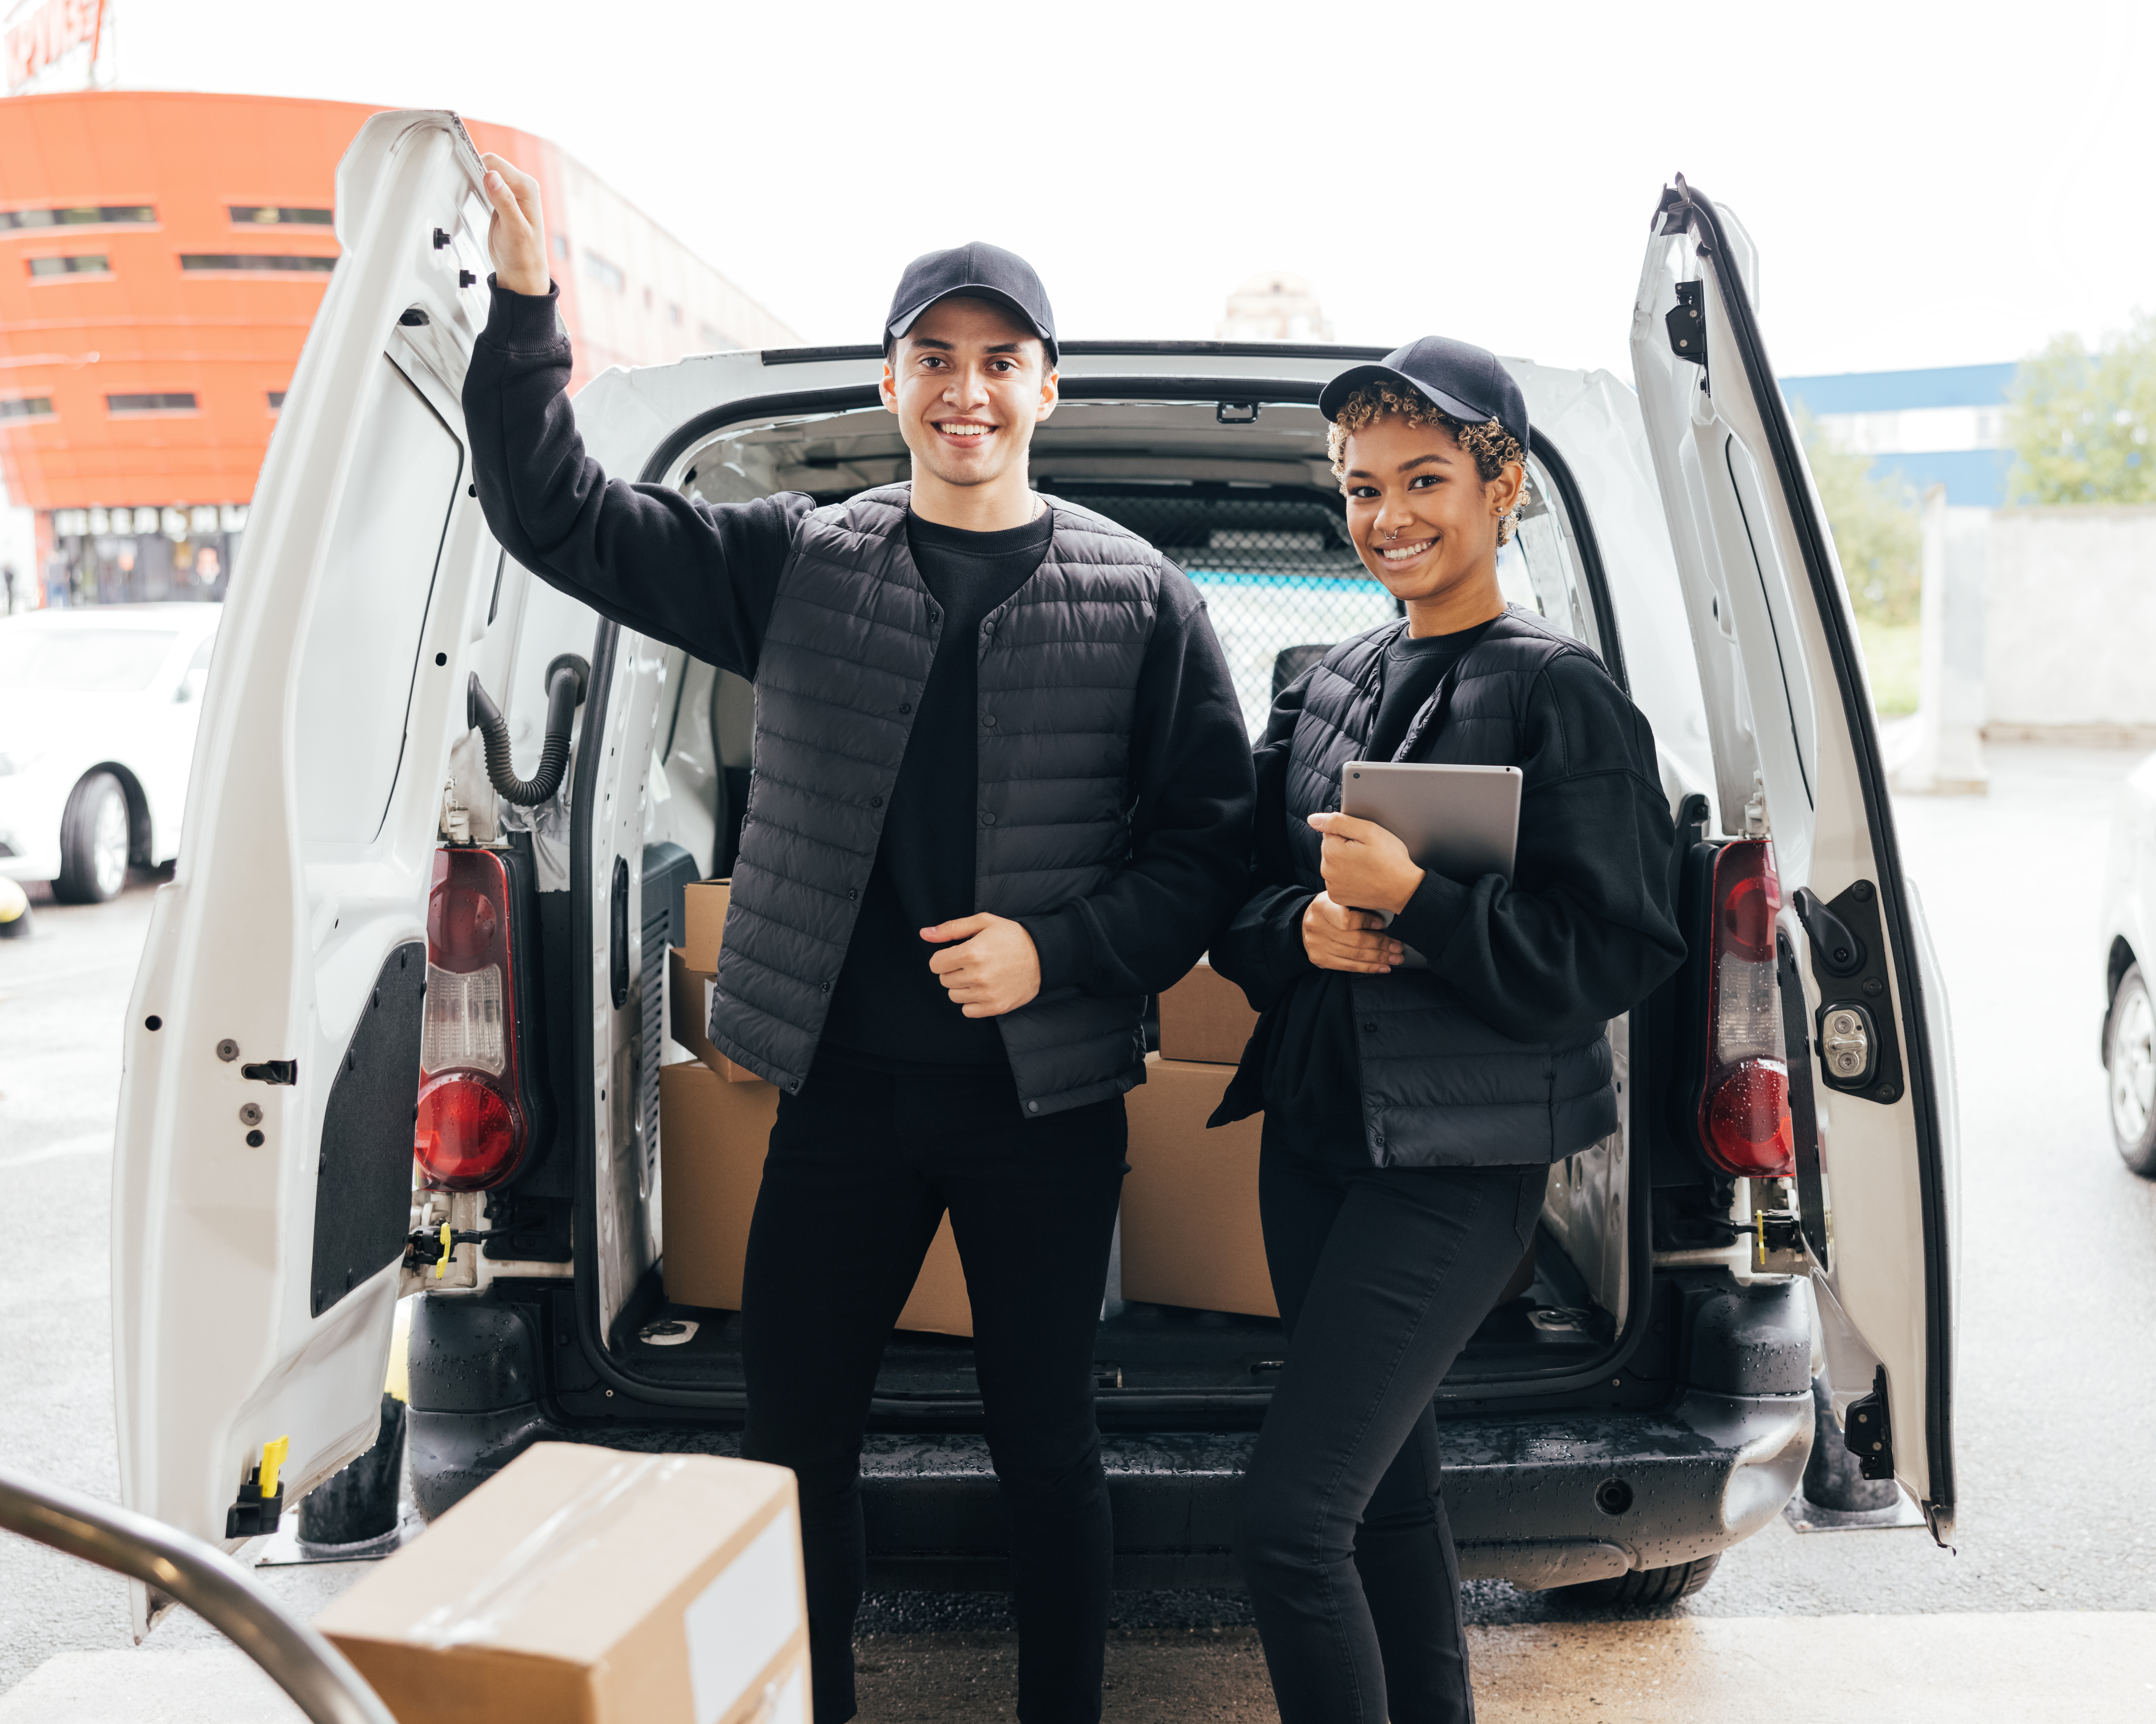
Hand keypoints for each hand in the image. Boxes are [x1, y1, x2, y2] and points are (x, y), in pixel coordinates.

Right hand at [479, 154, 548, 296]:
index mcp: (527, 188)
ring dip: (474, 180)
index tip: (466, 178)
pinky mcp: (501, 201)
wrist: (521, 273)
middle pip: (489, 165)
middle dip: (475, 172)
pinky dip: (476, 188)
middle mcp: (521, 187)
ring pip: (486, 174)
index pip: (495, 163)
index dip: (477, 167)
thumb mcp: (514, 229)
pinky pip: (485, 185)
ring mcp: (511, 193)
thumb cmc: (523, 255)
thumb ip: (504, 202)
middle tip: (468, 191)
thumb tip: (491, 176)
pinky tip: (473, 198)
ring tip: (470, 195)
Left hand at [923, 914, 1041, 1016]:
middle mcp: (977, 975)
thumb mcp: (983, 922)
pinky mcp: (996, 1007)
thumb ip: (951, 928)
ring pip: (953, 996)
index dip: (943, 958)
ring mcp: (987, 994)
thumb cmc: (1012, 937)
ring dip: (962, 986)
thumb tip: (924, 934)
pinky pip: (967, 1011)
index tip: (956, 955)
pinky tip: (983, 989)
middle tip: (971, 963)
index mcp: (972, 953)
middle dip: (953, 970)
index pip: (935, 965)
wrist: (1044, 956)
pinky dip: (972, 1001)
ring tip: (979, 975)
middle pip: (944, 980)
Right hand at [1301, 892, 1404, 973]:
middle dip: (1381, 944)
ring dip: (1379, 958)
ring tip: (1395, 958)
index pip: (1347, 920)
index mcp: (1322, 907)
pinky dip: (1368, 968)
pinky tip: (1382, 967)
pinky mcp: (1320, 959)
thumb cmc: (1330, 908)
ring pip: (1354, 956)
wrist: (1304, 922)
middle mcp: (1317, 927)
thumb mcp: (1338, 898)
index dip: (1367, 922)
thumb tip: (1385, 912)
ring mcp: (1317, 946)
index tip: (1383, 924)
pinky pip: (1348, 966)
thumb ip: (1357, 904)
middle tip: (1398, 946)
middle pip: (1354, 940)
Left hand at [1306, 812, 1424, 915]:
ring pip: (1334, 864)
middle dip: (1345, 847)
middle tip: (1368, 854)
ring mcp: (1331, 886)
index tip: (1364, 842)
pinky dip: (1347, 877)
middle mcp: (1326, 870)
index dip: (1349, 833)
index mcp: (1332, 851)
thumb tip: (1313, 819)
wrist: (1404, 890)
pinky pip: (1337, 880)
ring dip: (1346, 862)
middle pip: (1330, 848)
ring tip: (1367, 866)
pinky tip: (1362, 877)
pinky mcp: (1337, 897)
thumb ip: (1338, 821)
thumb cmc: (1390, 859)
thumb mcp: (1368, 831)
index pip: (1331, 831)